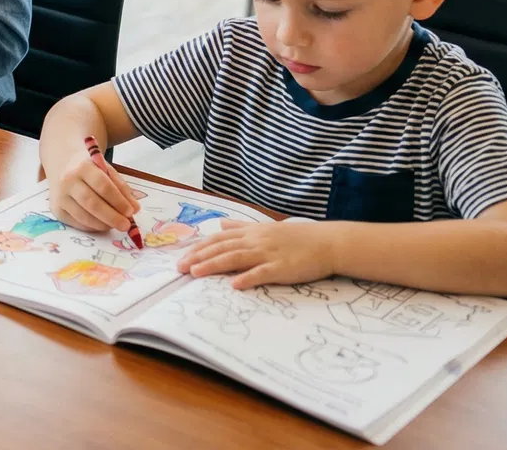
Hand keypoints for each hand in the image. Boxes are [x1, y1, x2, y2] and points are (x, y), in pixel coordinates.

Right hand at [48, 145, 140, 231]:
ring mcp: (60, 196)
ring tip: (115, 225)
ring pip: (84, 216)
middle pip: (92, 203)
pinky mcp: (56, 209)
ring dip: (103, 224)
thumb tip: (134, 209)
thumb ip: (121, 188)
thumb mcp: (107, 170)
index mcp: (83, 167)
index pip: (103, 185)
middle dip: (112, 217)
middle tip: (126, 225)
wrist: (63, 165)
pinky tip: (102, 224)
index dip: (118, 201)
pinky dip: (93, 227)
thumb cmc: (89, 169)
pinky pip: (77, 223)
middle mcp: (68, 181)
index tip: (131, 212)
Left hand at [177, 218, 339, 288]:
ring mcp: (268, 253)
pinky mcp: (282, 267)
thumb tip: (221, 223)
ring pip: (236, 258)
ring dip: (213, 265)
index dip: (199, 247)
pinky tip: (234, 284)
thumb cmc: (297, 237)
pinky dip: (247, 277)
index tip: (182, 257)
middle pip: (221, 248)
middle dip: (198, 257)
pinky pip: (262, 272)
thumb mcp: (265, 228)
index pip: (218, 239)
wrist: (327, 242)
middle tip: (179, 268)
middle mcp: (255, 240)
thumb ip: (242, 226)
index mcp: (251, 232)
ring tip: (195, 273)